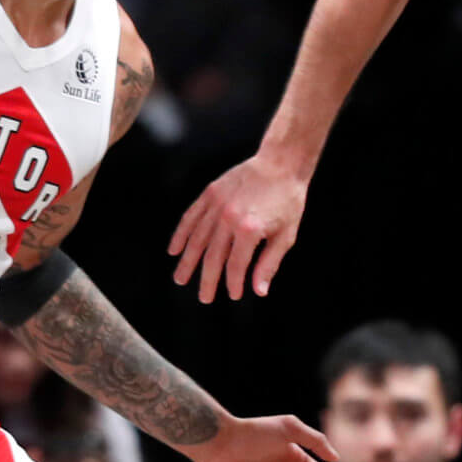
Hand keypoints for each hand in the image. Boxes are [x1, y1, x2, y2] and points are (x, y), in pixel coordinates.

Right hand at [167, 154, 307, 302]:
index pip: (236, 265)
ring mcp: (216, 204)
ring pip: (197, 239)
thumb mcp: (286, 235)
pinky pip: (191, 217)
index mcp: (249, 230)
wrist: (281, 163)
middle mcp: (229, 218)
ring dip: (187, 261)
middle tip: (203, 297)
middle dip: (207, 280)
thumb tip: (258, 291)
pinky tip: (174, 249)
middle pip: (212, 256)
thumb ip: (269, 264)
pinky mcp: (210, 193)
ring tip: (180, 278)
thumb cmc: (288, 200)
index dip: (233, 283)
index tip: (233, 295)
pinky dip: (181, 234)